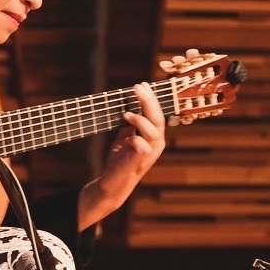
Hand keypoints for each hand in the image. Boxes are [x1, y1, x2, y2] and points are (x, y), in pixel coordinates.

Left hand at [79, 81, 166, 227]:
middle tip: (137, 88)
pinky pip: (143, 147)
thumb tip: (129, 104)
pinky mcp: (138, 163)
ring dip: (141, 119)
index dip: (150, 99)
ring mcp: (149, 155)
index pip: (156, 114)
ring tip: (127, 114)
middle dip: (148, 102)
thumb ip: (130, 124)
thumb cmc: (119, 161)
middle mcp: (155, 145)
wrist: (111, 185)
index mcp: (153, 137)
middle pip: (158, 119)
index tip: (141, 85)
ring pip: (154, 132)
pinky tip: (127, 137)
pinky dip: (136, 139)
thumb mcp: (124, 138)